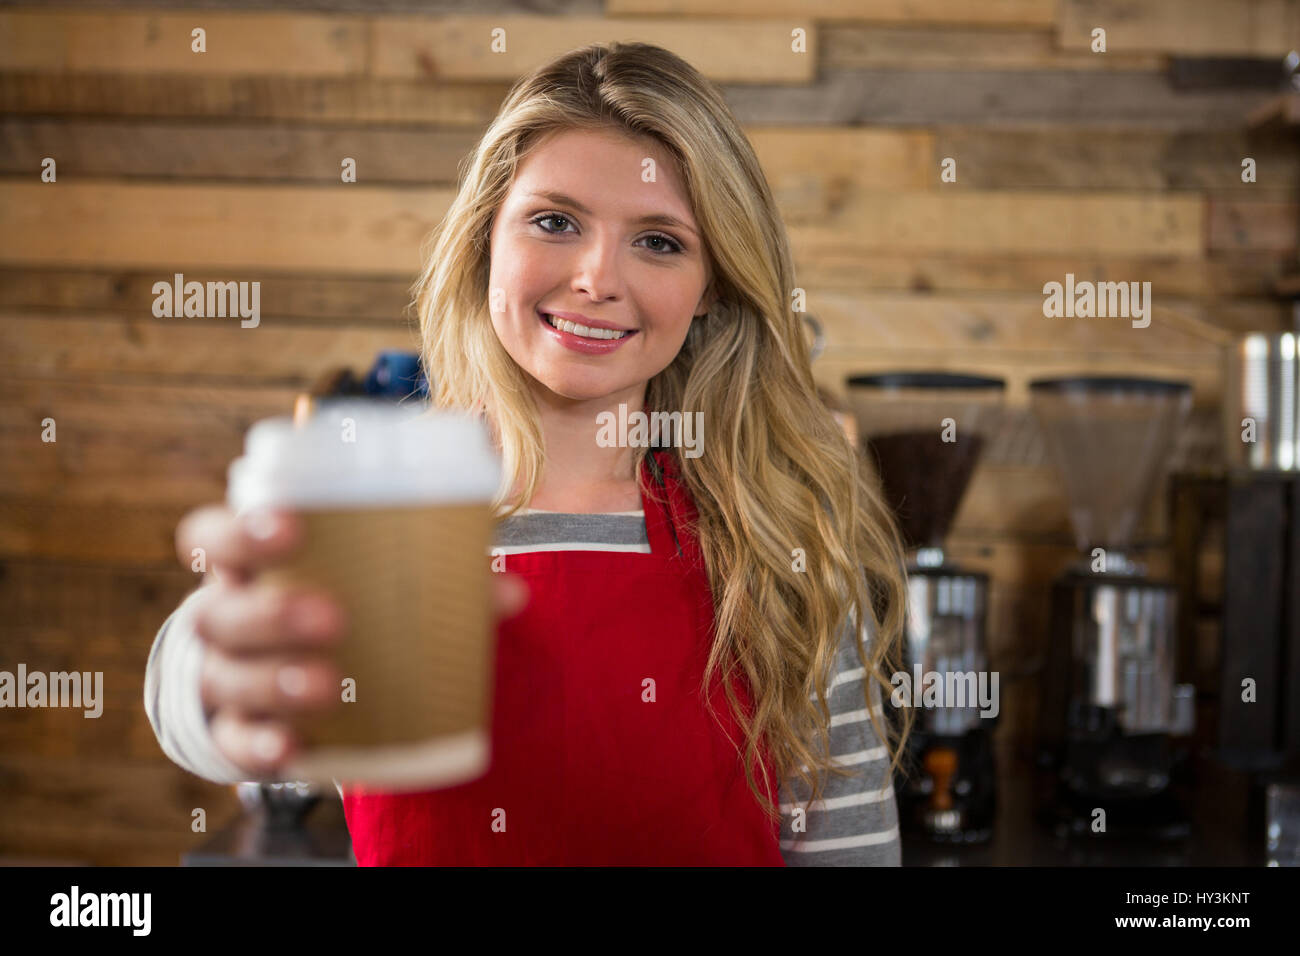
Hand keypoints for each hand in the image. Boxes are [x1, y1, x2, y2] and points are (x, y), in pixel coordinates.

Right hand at [174, 504, 528, 776]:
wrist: (278, 678)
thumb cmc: (334, 604)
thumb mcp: (367, 583)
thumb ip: (435, 578)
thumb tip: (511, 594)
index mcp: (249, 566)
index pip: (214, 536)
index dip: (241, 530)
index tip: (293, 526)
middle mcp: (224, 618)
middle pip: (221, 614)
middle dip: (273, 615)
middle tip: (333, 617)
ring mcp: (224, 678)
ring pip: (230, 678)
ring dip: (277, 681)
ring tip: (329, 685)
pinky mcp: (234, 733)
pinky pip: (235, 742)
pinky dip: (260, 745)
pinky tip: (290, 747)